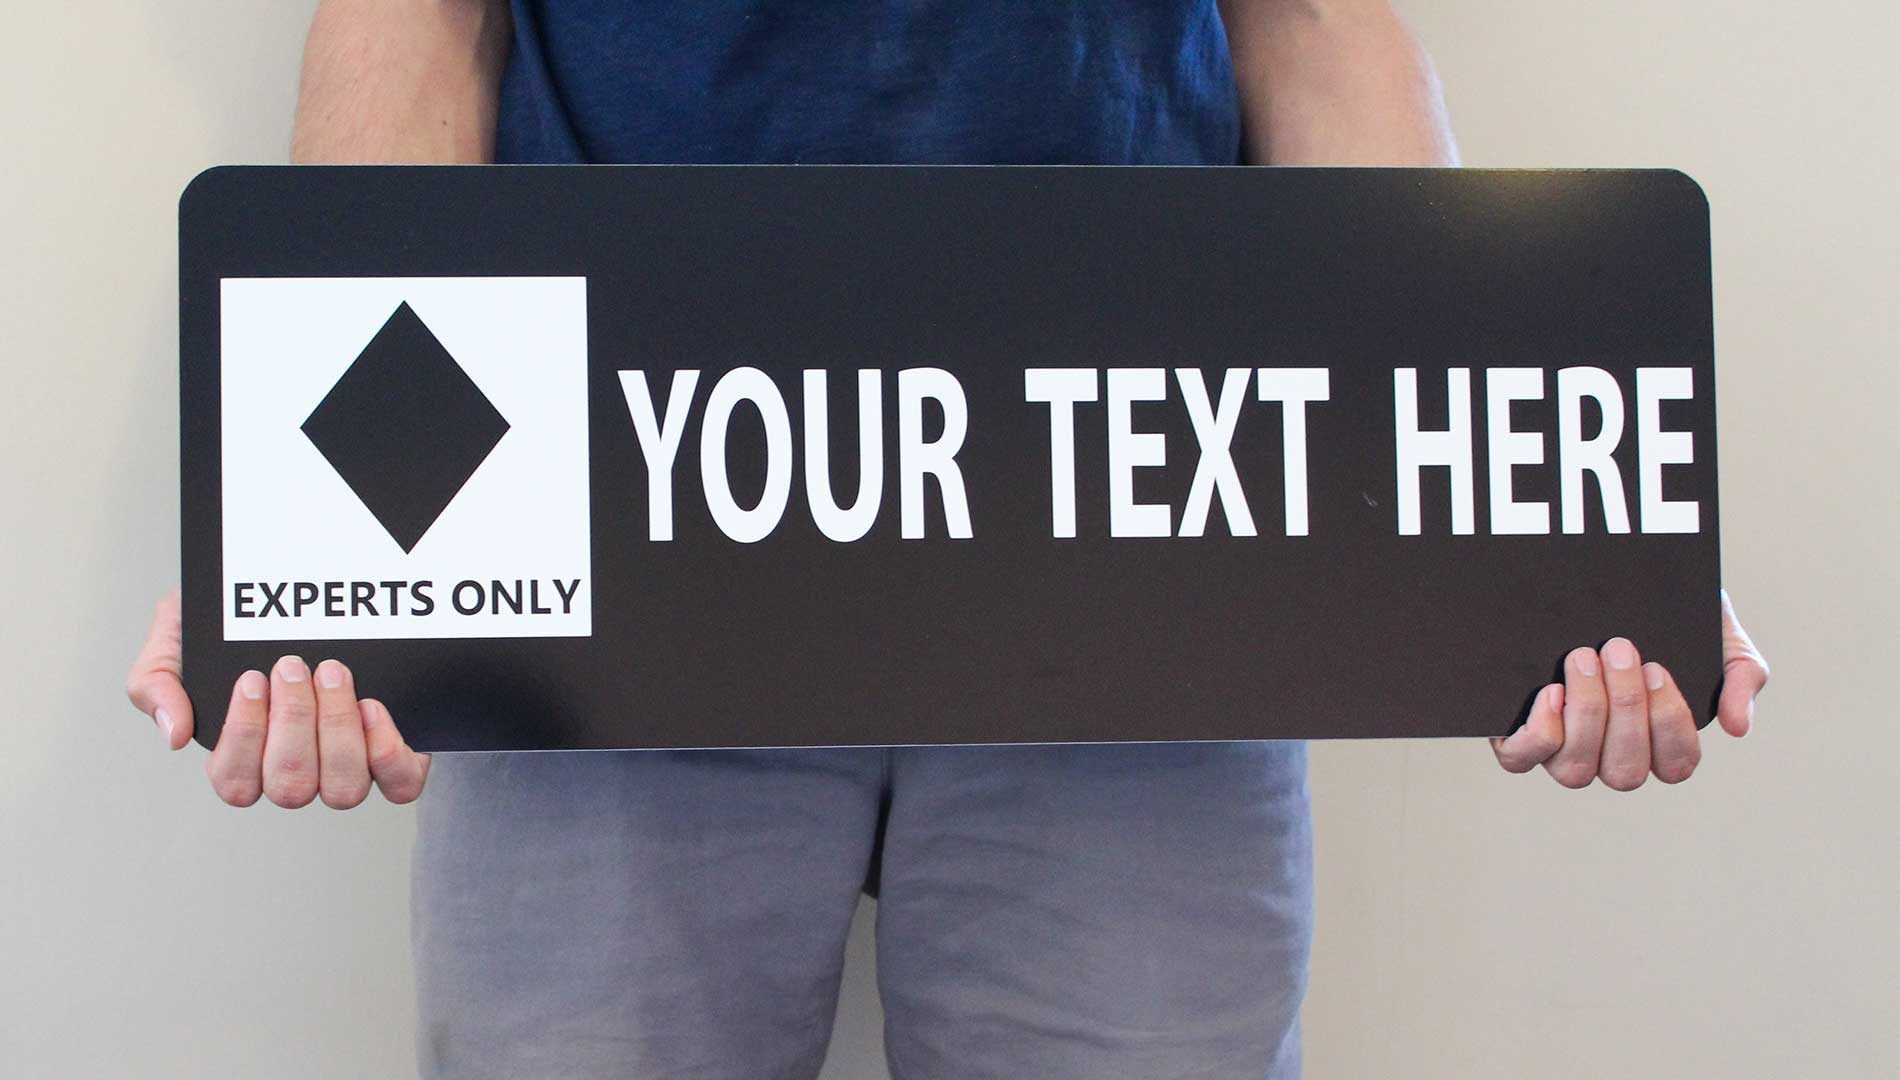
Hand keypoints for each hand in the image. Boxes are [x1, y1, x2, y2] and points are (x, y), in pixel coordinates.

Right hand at [125, 588, 429, 807]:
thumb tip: (174, 734)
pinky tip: (372, 706)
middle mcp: (294, 772)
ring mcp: (345, 767)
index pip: (236, 783)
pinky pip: (399, 783)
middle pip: (291, 787)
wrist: (304, 588)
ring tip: (332, 673)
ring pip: (343, 789)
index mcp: (242, 759)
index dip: (244, 737)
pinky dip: (387, 752)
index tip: (251, 679)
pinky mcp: (393, 754)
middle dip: (293, 723)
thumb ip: (156, 683)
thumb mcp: (177, 641)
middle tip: (292, 665)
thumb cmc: (232, 628)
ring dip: (337, 730)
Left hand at [1490, 590, 1768, 788]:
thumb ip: (1742, 677)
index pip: (1675, 765)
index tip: (1659, 669)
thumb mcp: (1719, 638)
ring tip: (1583, 657)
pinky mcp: (1521, 733)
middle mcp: (1611, 755)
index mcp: (1660, 743)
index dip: (1669, 726)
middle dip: (1625, 709)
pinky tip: (1551, 692)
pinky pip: (1521, 758)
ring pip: (1575, 770)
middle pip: (1625, 771)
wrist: (1611, 578)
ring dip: (1585, 714)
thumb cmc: (1672, 616)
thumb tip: (1737, 727)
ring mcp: (1566, 748)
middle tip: (1619, 649)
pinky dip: (1539, 733)